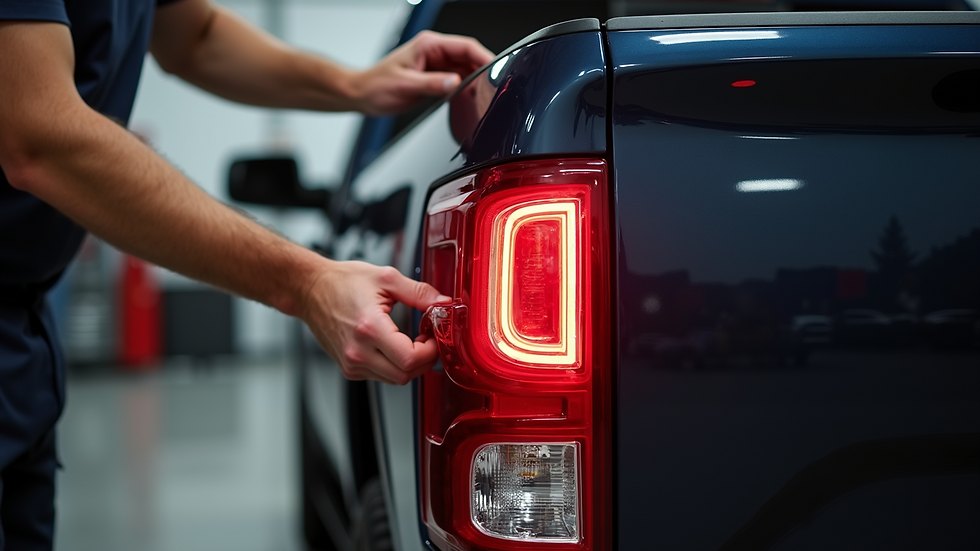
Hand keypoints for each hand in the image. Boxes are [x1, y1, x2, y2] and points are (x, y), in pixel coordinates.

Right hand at [300, 260, 450, 384]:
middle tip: (428, 340)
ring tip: (412, 341)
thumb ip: (419, 292)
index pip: (410, 359)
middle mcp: (358, 351)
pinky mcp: (349, 368)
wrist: (311, 290)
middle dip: (425, 360)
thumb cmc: (343, 282)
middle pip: (405, 375)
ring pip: (395, 379)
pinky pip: (382, 376)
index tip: (434, 336)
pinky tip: (395, 345)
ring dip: (410, 364)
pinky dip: (394, 365)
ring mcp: (352, 363)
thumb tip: (443, 303)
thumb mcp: (386, 278)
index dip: (430, 351)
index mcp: (369, 328)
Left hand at [351, 30, 493, 115]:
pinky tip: (469, 98)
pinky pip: (457, 80)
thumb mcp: (405, 85)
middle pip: (469, 57)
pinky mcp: (435, 78)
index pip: (465, 46)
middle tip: (493, 87)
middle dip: (483, 71)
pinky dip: (466, 89)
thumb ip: (432, 84)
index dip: (484, 57)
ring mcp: (436, 65)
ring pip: (466, 70)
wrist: (363, 95)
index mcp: (428, 45)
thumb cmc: (376, 86)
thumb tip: (454, 83)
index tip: (496, 69)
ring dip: (475, 81)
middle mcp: (434, 52)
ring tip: (482, 94)